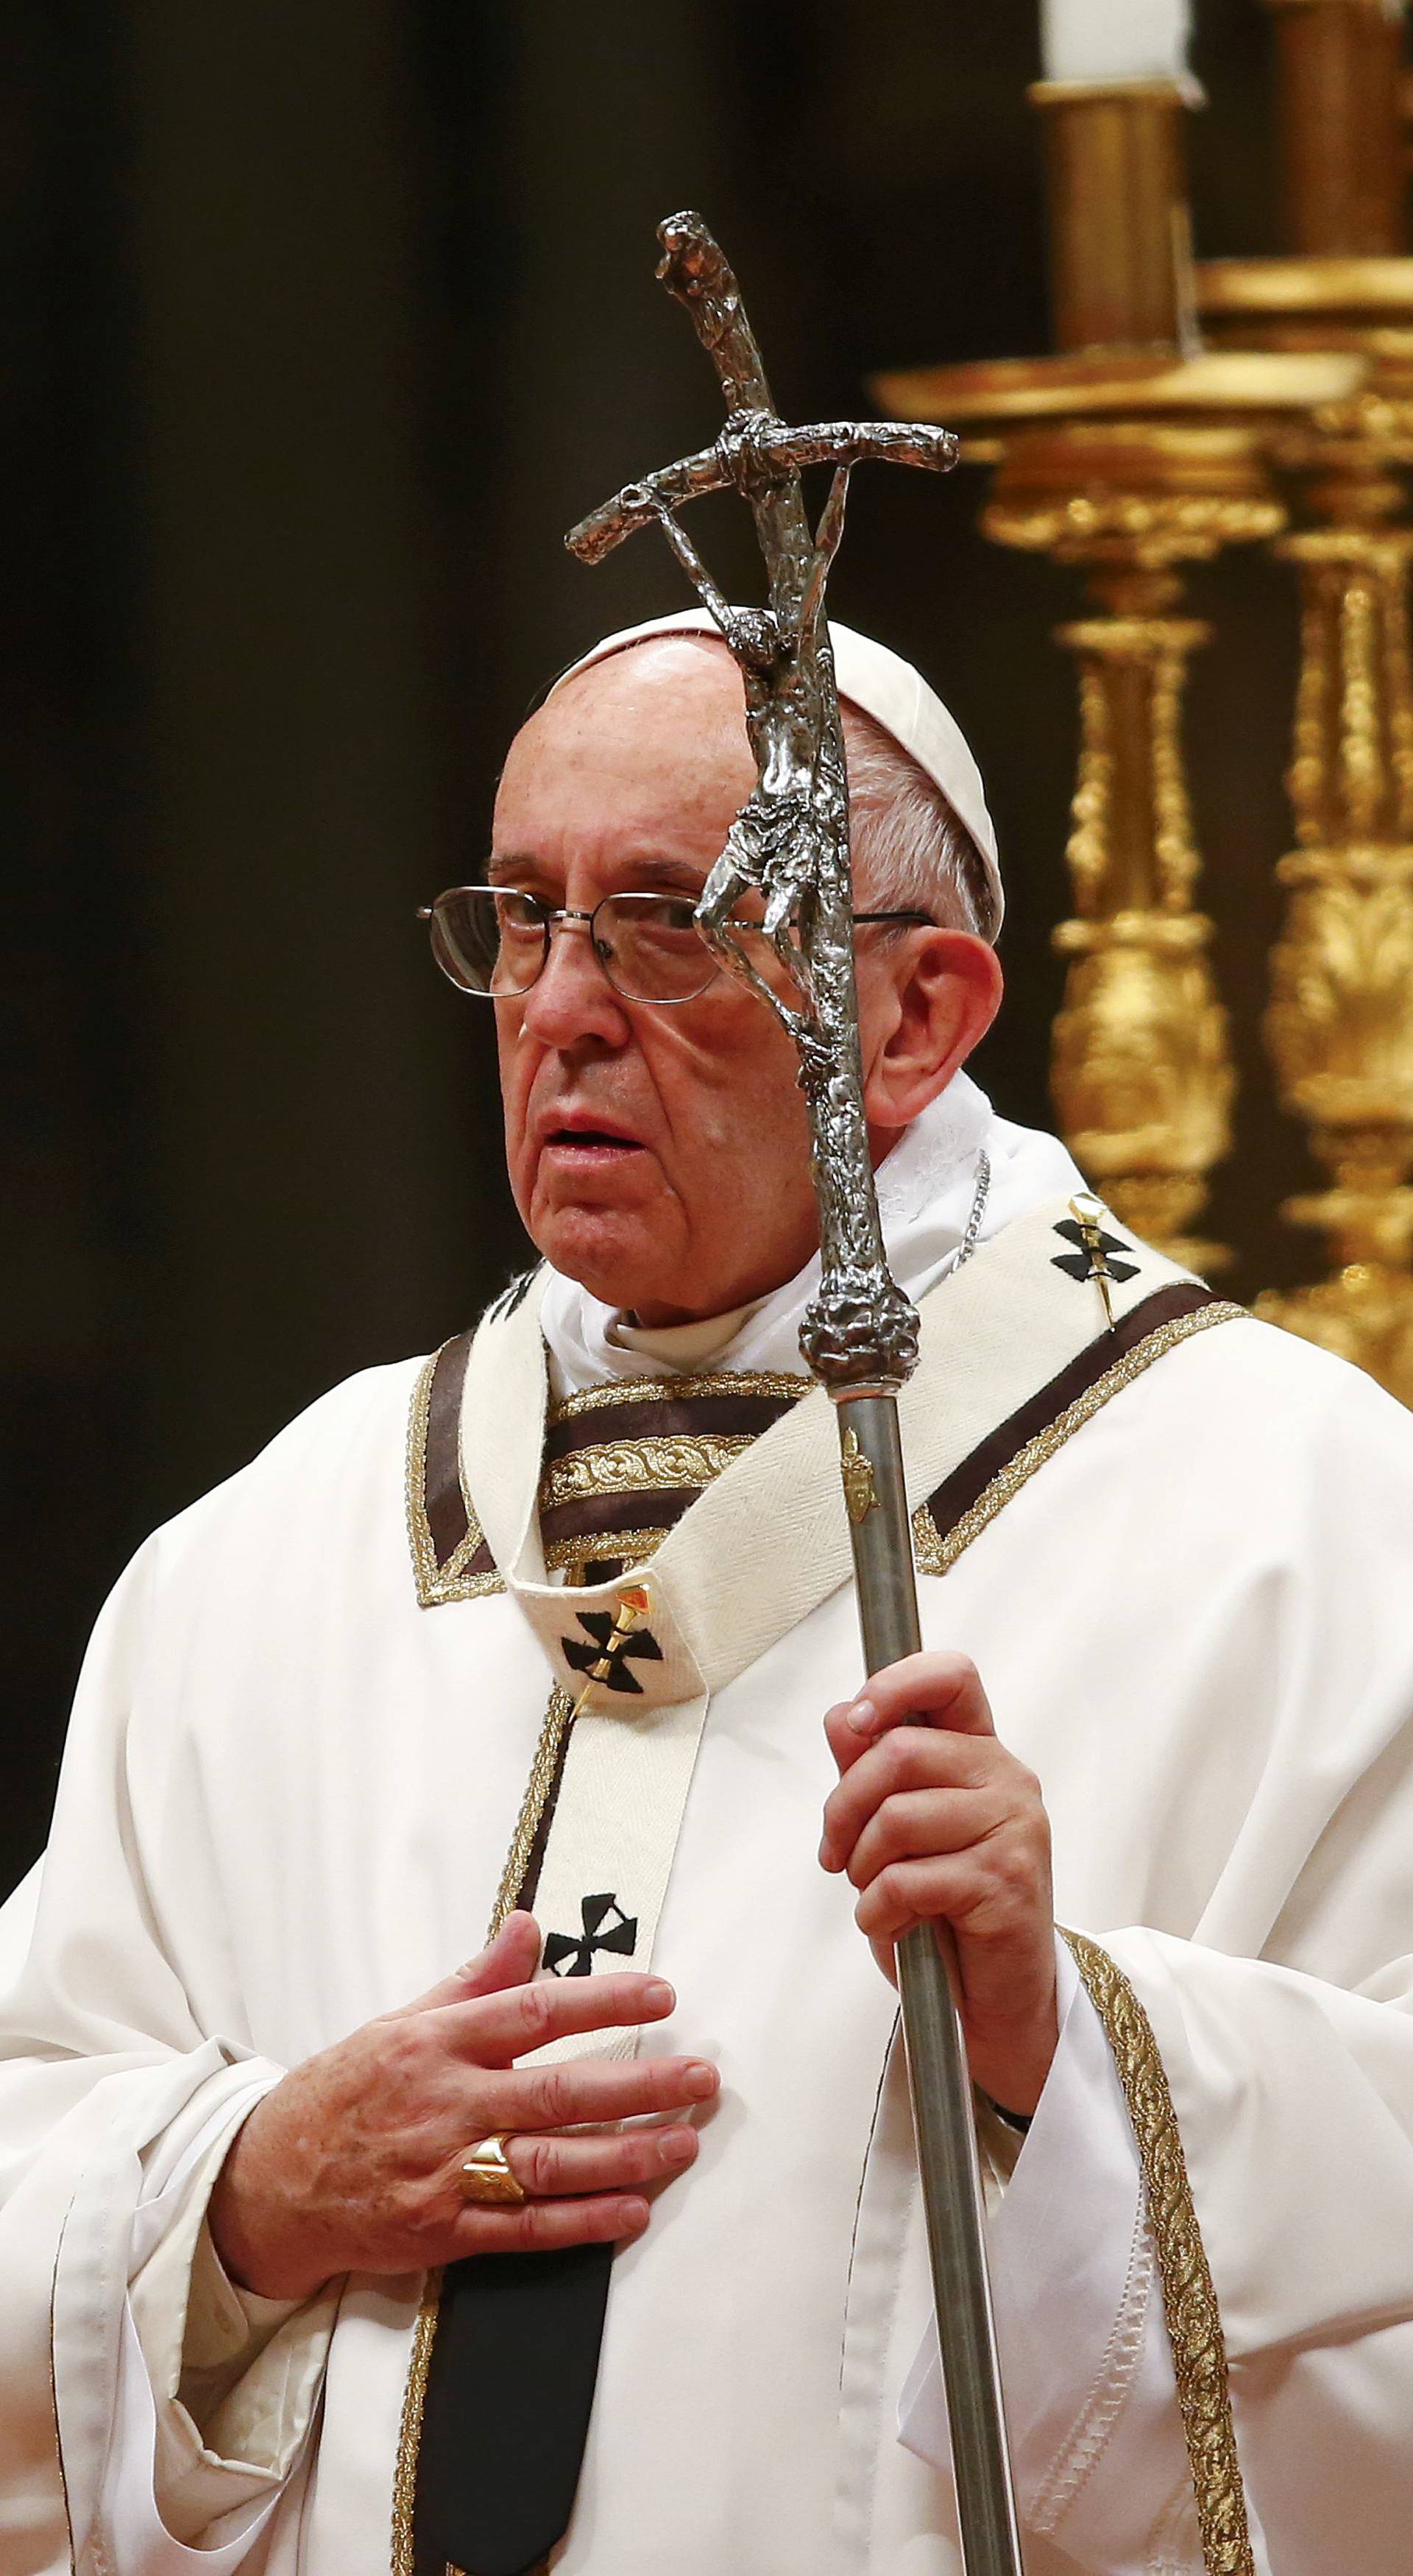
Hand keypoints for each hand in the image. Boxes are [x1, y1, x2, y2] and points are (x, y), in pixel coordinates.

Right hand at [208, 1913, 718, 2299]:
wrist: (270, 2181)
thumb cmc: (345, 2091)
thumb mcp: (402, 2020)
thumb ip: (475, 1979)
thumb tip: (529, 1925)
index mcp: (437, 2042)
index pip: (536, 2011)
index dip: (604, 2003)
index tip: (663, 1997)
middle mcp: (445, 2104)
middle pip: (558, 2093)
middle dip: (639, 2085)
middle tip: (701, 2077)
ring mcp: (444, 2172)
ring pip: (551, 2163)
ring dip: (626, 2156)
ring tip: (684, 2143)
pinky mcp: (441, 2232)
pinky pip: (525, 2229)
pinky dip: (582, 2222)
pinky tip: (633, 2211)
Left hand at [819, 1653, 1057, 2115]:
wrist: (997, 1997)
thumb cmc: (946, 1909)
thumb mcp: (898, 1832)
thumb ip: (872, 1772)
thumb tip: (841, 1718)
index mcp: (982, 1753)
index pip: (952, 1677)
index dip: (894, 1684)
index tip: (855, 1723)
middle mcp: (1008, 1780)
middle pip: (899, 1751)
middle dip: (844, 1807)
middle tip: (836, 1854)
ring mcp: (1014, 1829)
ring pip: (897, 1817)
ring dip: (861, 1866)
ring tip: (873, 1894)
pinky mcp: (1006, 1882)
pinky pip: (907, 1880)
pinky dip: (879, 1911)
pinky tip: (894, 1925)